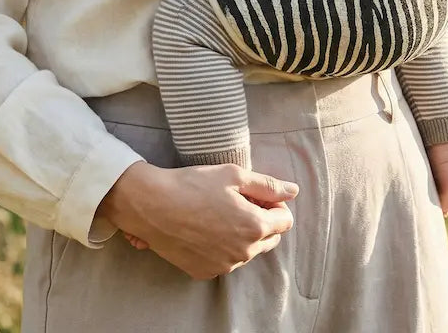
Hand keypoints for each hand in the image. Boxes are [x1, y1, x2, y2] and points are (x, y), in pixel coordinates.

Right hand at [97, 161, 298, 279]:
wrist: (153, 206)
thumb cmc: (194, 185)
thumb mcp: (234, 175)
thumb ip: (268, 185)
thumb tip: (294, 191)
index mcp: (255, 227)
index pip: (285, 220)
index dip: (274, 204)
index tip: (256, 194)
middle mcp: (244, 252)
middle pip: (269, 238)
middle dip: (261, 220)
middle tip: (237, 201)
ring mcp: (224, 266)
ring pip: (246, 250)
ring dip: (241, 234)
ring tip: (217, 213)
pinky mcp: (205, 272)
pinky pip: (225, 260)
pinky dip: (221, 247)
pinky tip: (204, 228)